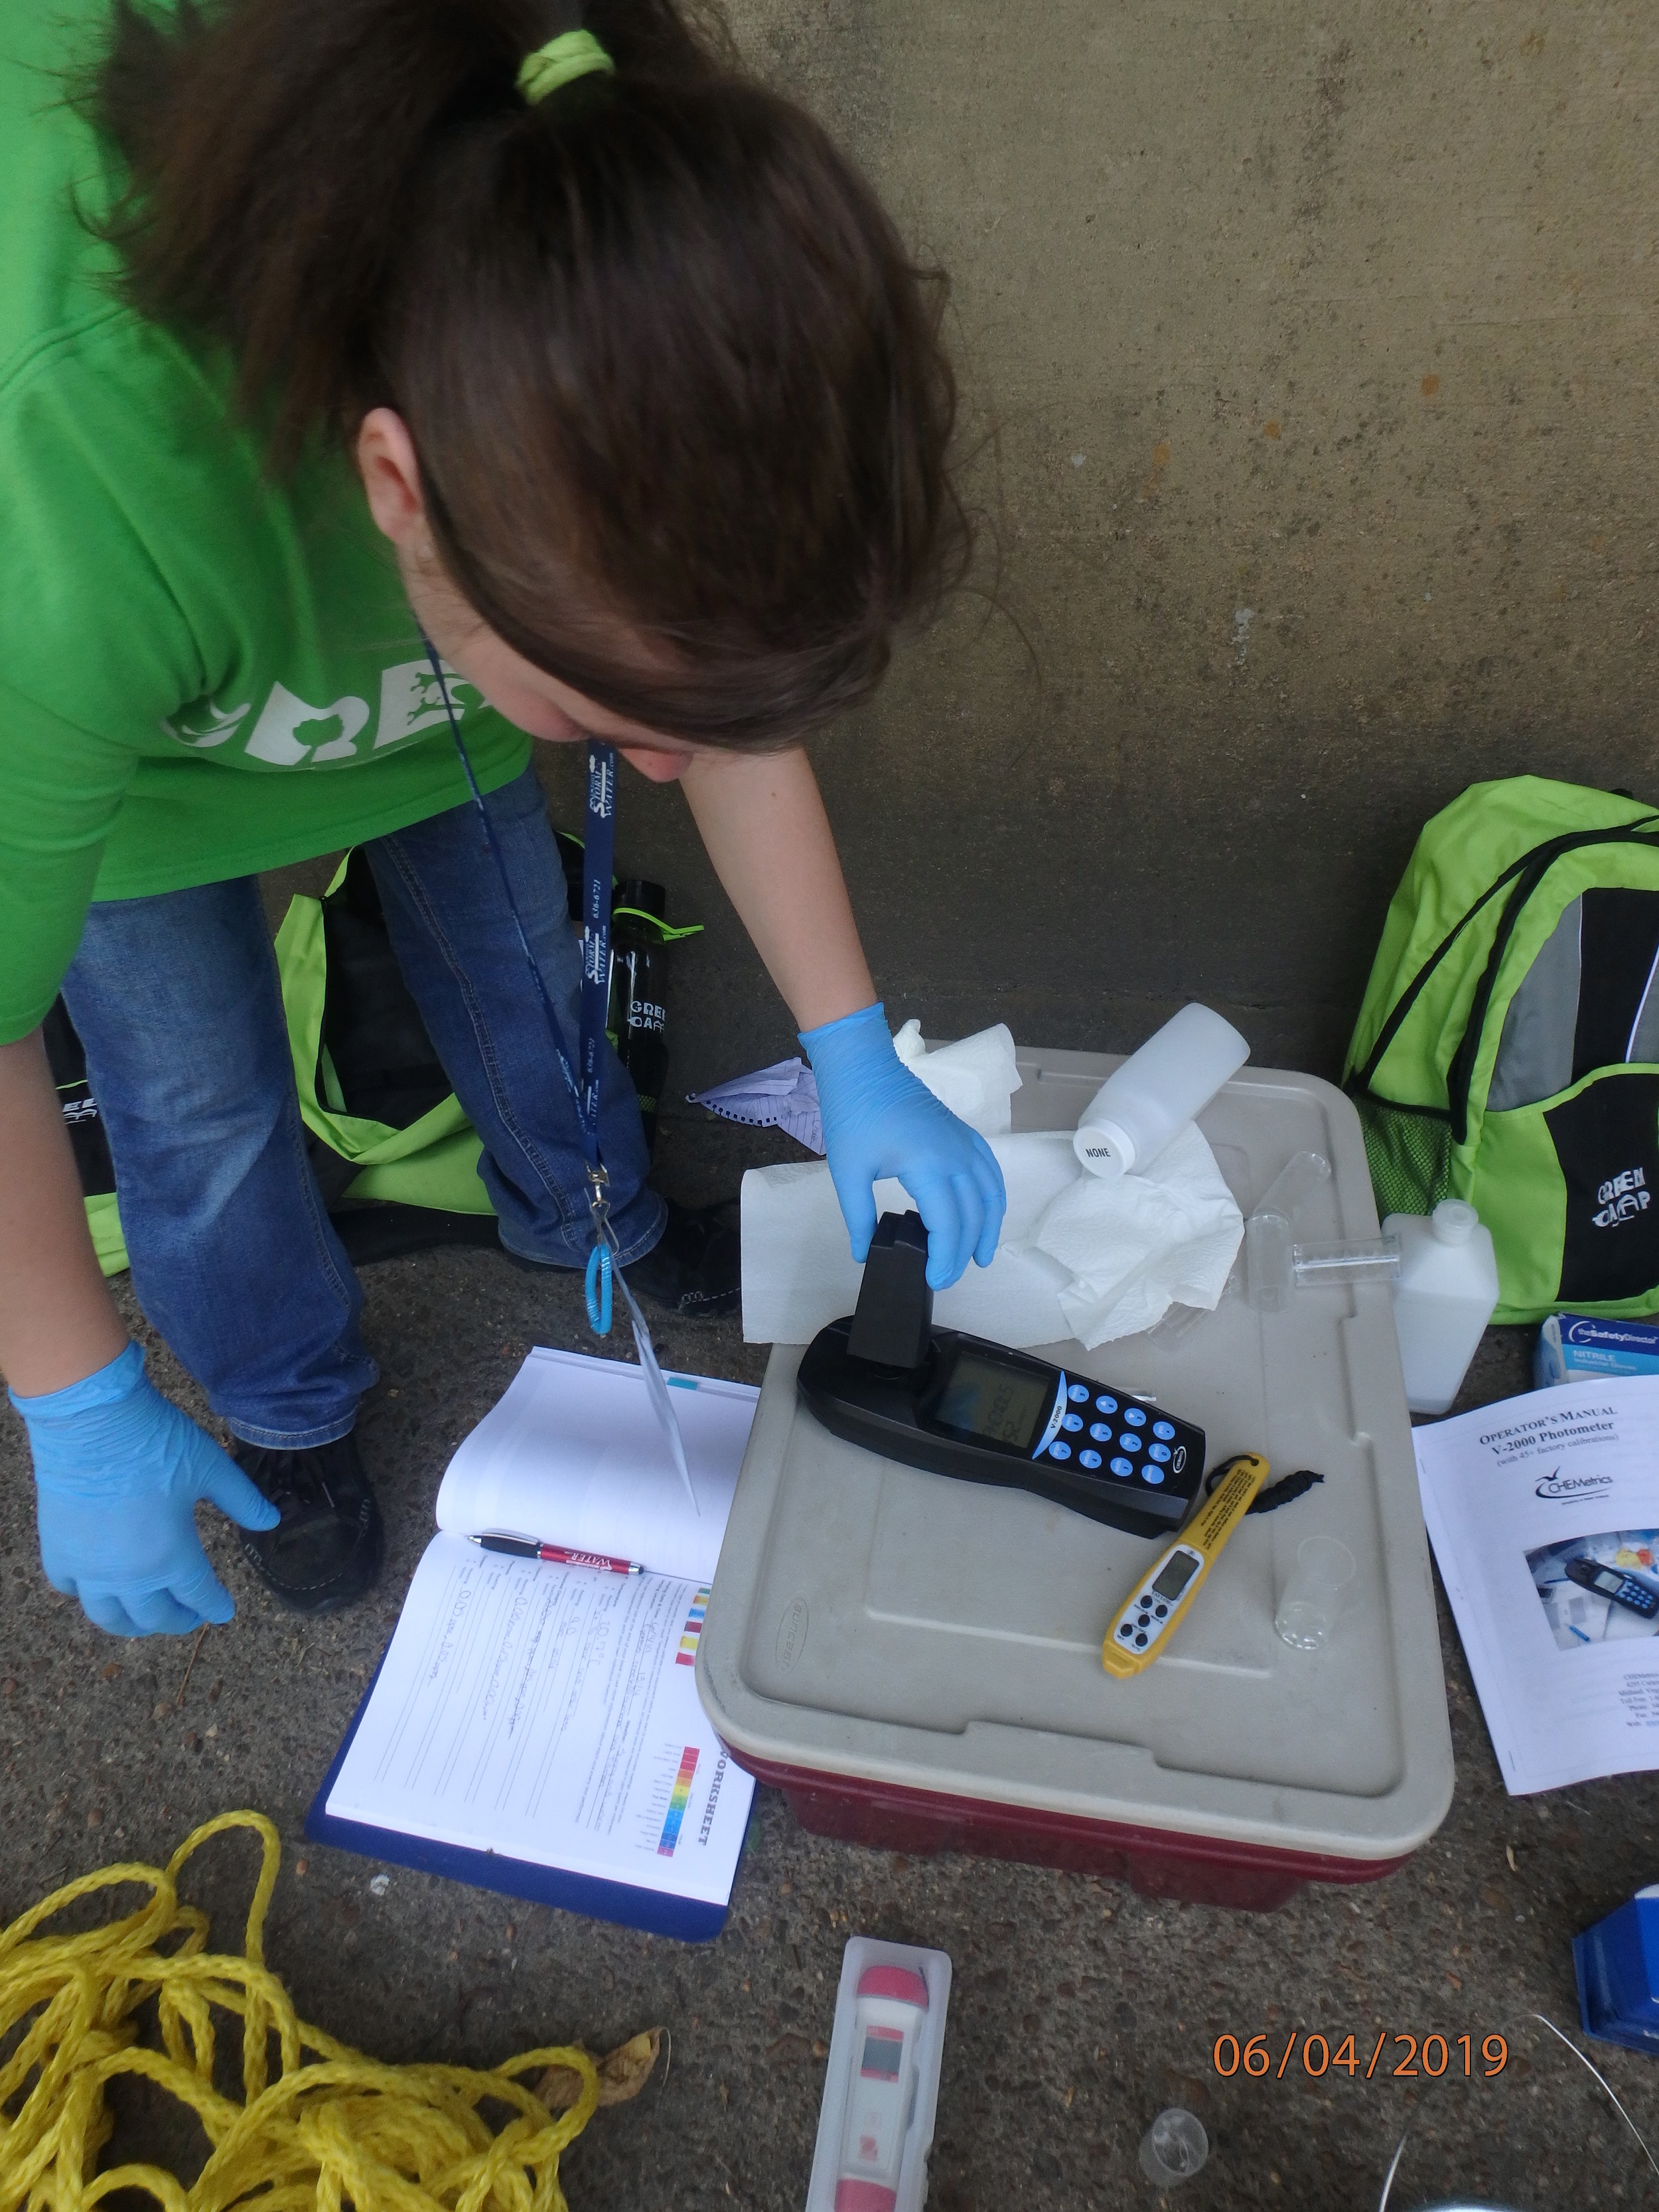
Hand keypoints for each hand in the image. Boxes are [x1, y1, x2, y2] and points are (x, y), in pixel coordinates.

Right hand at [10, 1341, 279, 1636]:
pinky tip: (98, 1588)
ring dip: (131, 1624)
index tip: (223, 1613)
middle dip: (177, 1621)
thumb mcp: (212, 1468)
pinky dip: (87, 1595)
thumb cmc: (157, 1442)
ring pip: (109, 1617)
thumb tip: (272, 1521)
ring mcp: (88, 1569)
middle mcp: (129, 1575)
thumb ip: (243, 1500)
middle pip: (155, 1616)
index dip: (215, 1607)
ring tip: (144, 1619)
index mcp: (172, 1557)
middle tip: (189, 1617)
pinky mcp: (57, 1552)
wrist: (93, 1422)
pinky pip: (70, 1589)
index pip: (199, 1596)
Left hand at [801, 1003, 1006, 1288]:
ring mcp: (964, 1142)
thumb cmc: (853, 1115)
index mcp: (927, 1166)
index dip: (944, 1258)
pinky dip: (993, 1197)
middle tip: (947, 1278)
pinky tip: (986, 1213)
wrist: (863, 1067)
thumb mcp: (848, 1172)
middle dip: (963, 1252)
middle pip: (972, 1215)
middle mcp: (956, 1156)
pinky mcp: (964, 1134)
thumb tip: (864, 1254)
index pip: (948, 1224)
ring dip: (988, 1228)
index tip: (934, 1279)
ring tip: (980, 1256)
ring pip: (990, 1194)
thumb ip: (858, 1217)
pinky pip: (990, 1171)